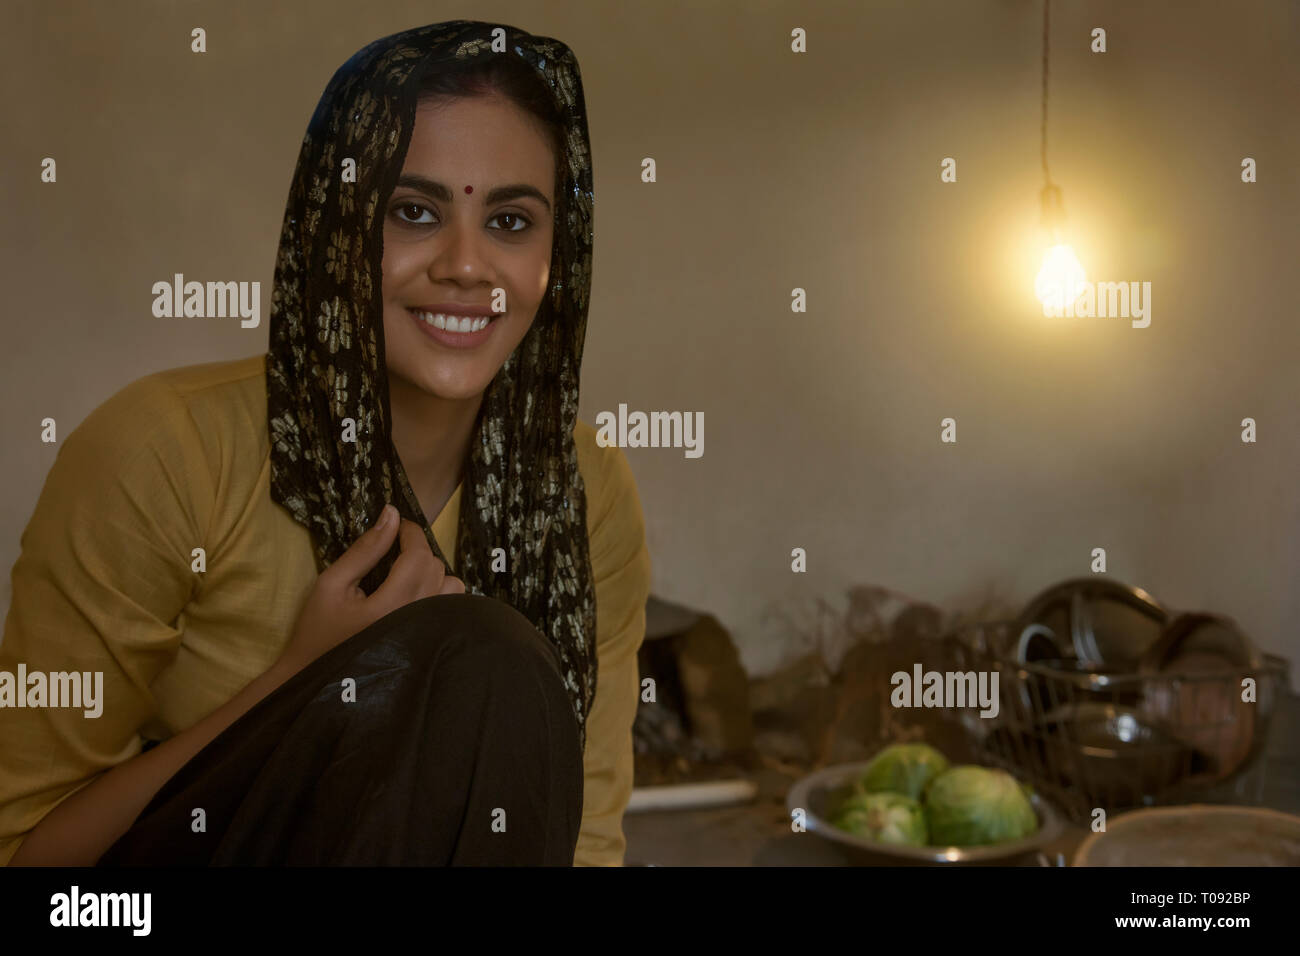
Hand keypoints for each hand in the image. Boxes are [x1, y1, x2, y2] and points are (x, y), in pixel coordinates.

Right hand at [275, 504, 463, 674]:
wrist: (319, 678)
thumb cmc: (319, 630)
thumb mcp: (332, 583)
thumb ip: (364, 550)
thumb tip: (390, 514)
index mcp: (390, 607)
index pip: (418, 556)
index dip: (411, 532)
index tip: (398, 525)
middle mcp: (416, 621)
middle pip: (435, 567)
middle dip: (417, 550)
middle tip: (394, 549)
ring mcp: (427, 634)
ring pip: (451, 586)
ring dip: (431, 571)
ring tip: (404, 575)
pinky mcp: (431, 642)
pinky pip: (451, 606)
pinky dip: (439, 592)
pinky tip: (414, 596)